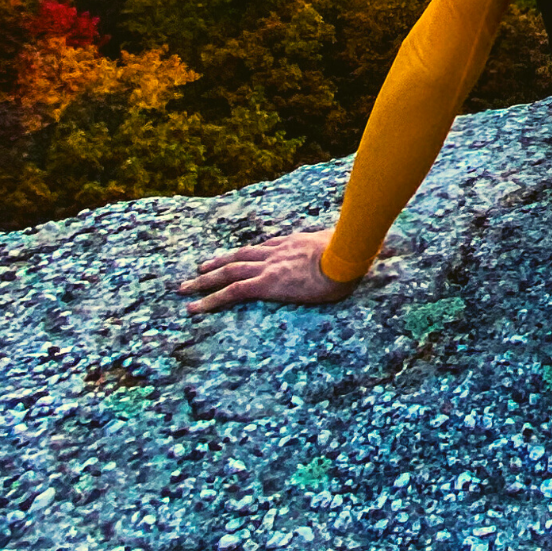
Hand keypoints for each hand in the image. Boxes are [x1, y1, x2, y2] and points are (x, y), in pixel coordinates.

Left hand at [179, 230, 355, 313]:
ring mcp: (270, 266)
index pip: (263, 248)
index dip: (244, 254)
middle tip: (197, 272)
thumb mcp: (346, 246)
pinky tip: (194, 308)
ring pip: (229, 271)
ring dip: (204, 281)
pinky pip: (232, 292)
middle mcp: (276, 251)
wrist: (348, 255)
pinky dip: (210, 300)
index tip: (232, 258)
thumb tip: (365, 244)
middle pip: (239, 257)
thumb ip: (344, 245)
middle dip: (216, 264)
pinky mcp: (267, 283)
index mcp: (294, 242)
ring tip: (186, 288)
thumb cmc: (354, 251)